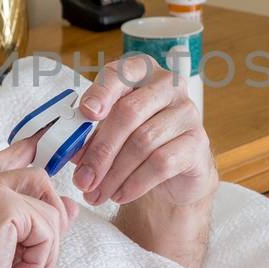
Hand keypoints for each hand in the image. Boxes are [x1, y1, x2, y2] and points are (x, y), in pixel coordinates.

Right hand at [0, 131, 81, 267]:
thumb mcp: (4, 257)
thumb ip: (34, 227)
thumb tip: (70, 207)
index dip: (22, 151)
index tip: (39, 141)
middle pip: (36, 179)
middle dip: (51, 222)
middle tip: (36, 267)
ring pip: (48, 212)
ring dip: (43, 256)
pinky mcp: (2, 207)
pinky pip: (47, 230)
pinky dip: (39, 263)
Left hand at [68, 55, 217, 209]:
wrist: (174, 173)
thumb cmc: (136, 142)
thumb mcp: (109, 132)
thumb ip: (90, 133)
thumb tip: (70, 147)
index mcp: (141, 73)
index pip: (120, 73)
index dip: (101, 92)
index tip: (86, 113)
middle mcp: (168, 86)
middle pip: (129, 112)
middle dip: (101, 150)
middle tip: (82, 179)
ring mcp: (187, 113)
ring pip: (143, 141)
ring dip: (114, 173)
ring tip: (98, 193)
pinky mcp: (198, 142)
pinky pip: (162, 163)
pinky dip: (135, 183)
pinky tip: (121, 195)